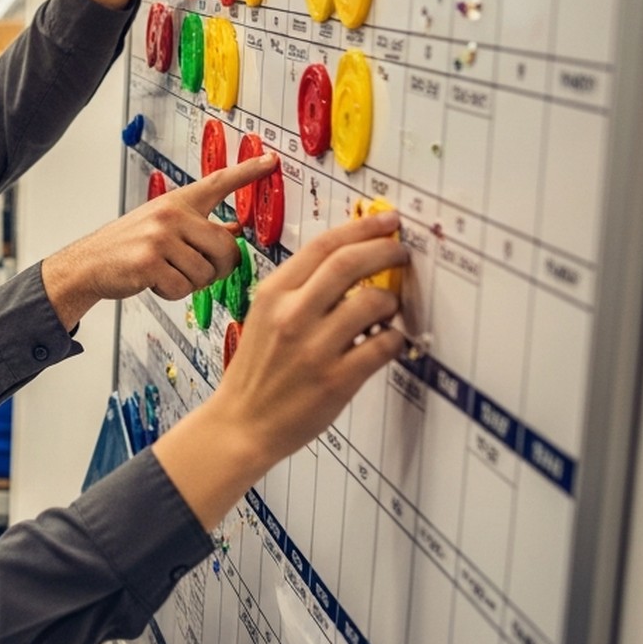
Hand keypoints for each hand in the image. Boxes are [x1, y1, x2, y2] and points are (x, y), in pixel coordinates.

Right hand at [53, 154, 276, 308]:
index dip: (247, 172)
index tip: (271, 162)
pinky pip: (183, 288)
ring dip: (190, 283)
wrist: (88, 264)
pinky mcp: (150, 262)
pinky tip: (155, 282)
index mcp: (177, 202)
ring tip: (167, 273)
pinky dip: (172, 293)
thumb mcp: (162, 226)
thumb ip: (197, 227)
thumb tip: (233, 232)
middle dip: (218, 268)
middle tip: (199, 271)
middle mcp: (170, 215)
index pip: (218, 182)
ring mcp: (160, 237)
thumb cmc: (127, 246)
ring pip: (206, 273)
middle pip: (226, 248)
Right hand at [151, 211, 408, 528]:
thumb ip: (300, 289)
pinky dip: (394, 339)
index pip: (323, 246)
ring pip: (374, 302)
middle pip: (350, 263)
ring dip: (391, 301)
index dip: (361, 228)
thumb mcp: (265, 317)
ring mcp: (315, 348)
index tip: (385, 221)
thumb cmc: (257, 370)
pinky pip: (384, 345)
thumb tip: (349, 260)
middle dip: (385, 249)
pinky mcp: (337, 379)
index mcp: (273, 294)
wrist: (241, 422)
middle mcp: (292, 316)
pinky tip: (385, 342)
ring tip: (387, 309)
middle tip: (401, 251)